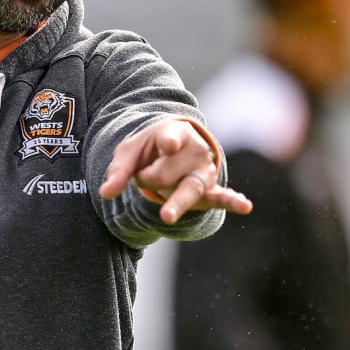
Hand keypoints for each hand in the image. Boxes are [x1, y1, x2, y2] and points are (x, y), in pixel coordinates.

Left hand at [98, 118, 252, 223]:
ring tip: (166, 216)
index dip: (169, 142)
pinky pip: (220, 196)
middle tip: (144, 175)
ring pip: (187, 189)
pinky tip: (243, 205)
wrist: (171, 149)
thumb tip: (105, 194)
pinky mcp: (209, 189)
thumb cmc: (148, 149)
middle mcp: (193, 150)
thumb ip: (118, 171)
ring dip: (175, 202)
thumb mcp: (129, 153)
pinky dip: (231, 201)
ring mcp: (202, 170)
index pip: (170, 138)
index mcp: (172, 133)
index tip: (169, 145)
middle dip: (148, 179)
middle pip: (165, 175)